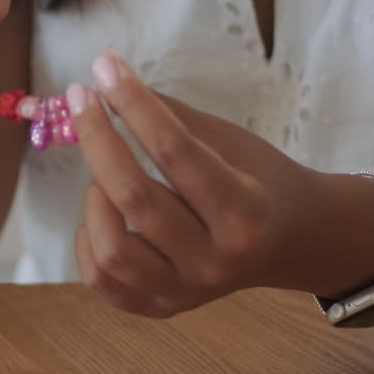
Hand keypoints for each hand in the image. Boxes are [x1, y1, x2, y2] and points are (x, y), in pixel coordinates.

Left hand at [67, 50, 344, 317]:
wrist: (292, 242)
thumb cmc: (260, 180)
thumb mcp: (231, 141)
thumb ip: (172, 117)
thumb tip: (108, 81)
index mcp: (245, 212)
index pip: (176, 152)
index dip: (134, 104)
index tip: (104, 66)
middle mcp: (216, 260)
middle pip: (136, 199)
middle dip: (99, 139)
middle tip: (81, 98)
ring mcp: (187, 291)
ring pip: (113, 249)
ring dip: (95, 198)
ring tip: (105, 175)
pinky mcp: (162, 307)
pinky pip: (103, 281)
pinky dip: (88, 242)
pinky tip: (102, 215)